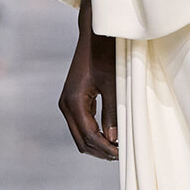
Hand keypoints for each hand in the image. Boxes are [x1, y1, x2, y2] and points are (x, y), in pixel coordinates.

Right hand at [59, 0, 117, 159]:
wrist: (95, 34)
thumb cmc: (106, 54)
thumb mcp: (113, 83)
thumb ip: (113, 112)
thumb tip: (114, 139)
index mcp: (74, 101)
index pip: (89, 135)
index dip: (106, 148)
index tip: (122, 154)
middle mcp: (66, 104)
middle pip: (81, 140)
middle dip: (100, 150)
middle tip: (122, 155)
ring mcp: (68, 103)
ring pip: (80, 135)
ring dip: (97, 144)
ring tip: (118, 149)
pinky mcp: (74, 100)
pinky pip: (82, 125)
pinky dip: (94, 134)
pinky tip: (111, 136)